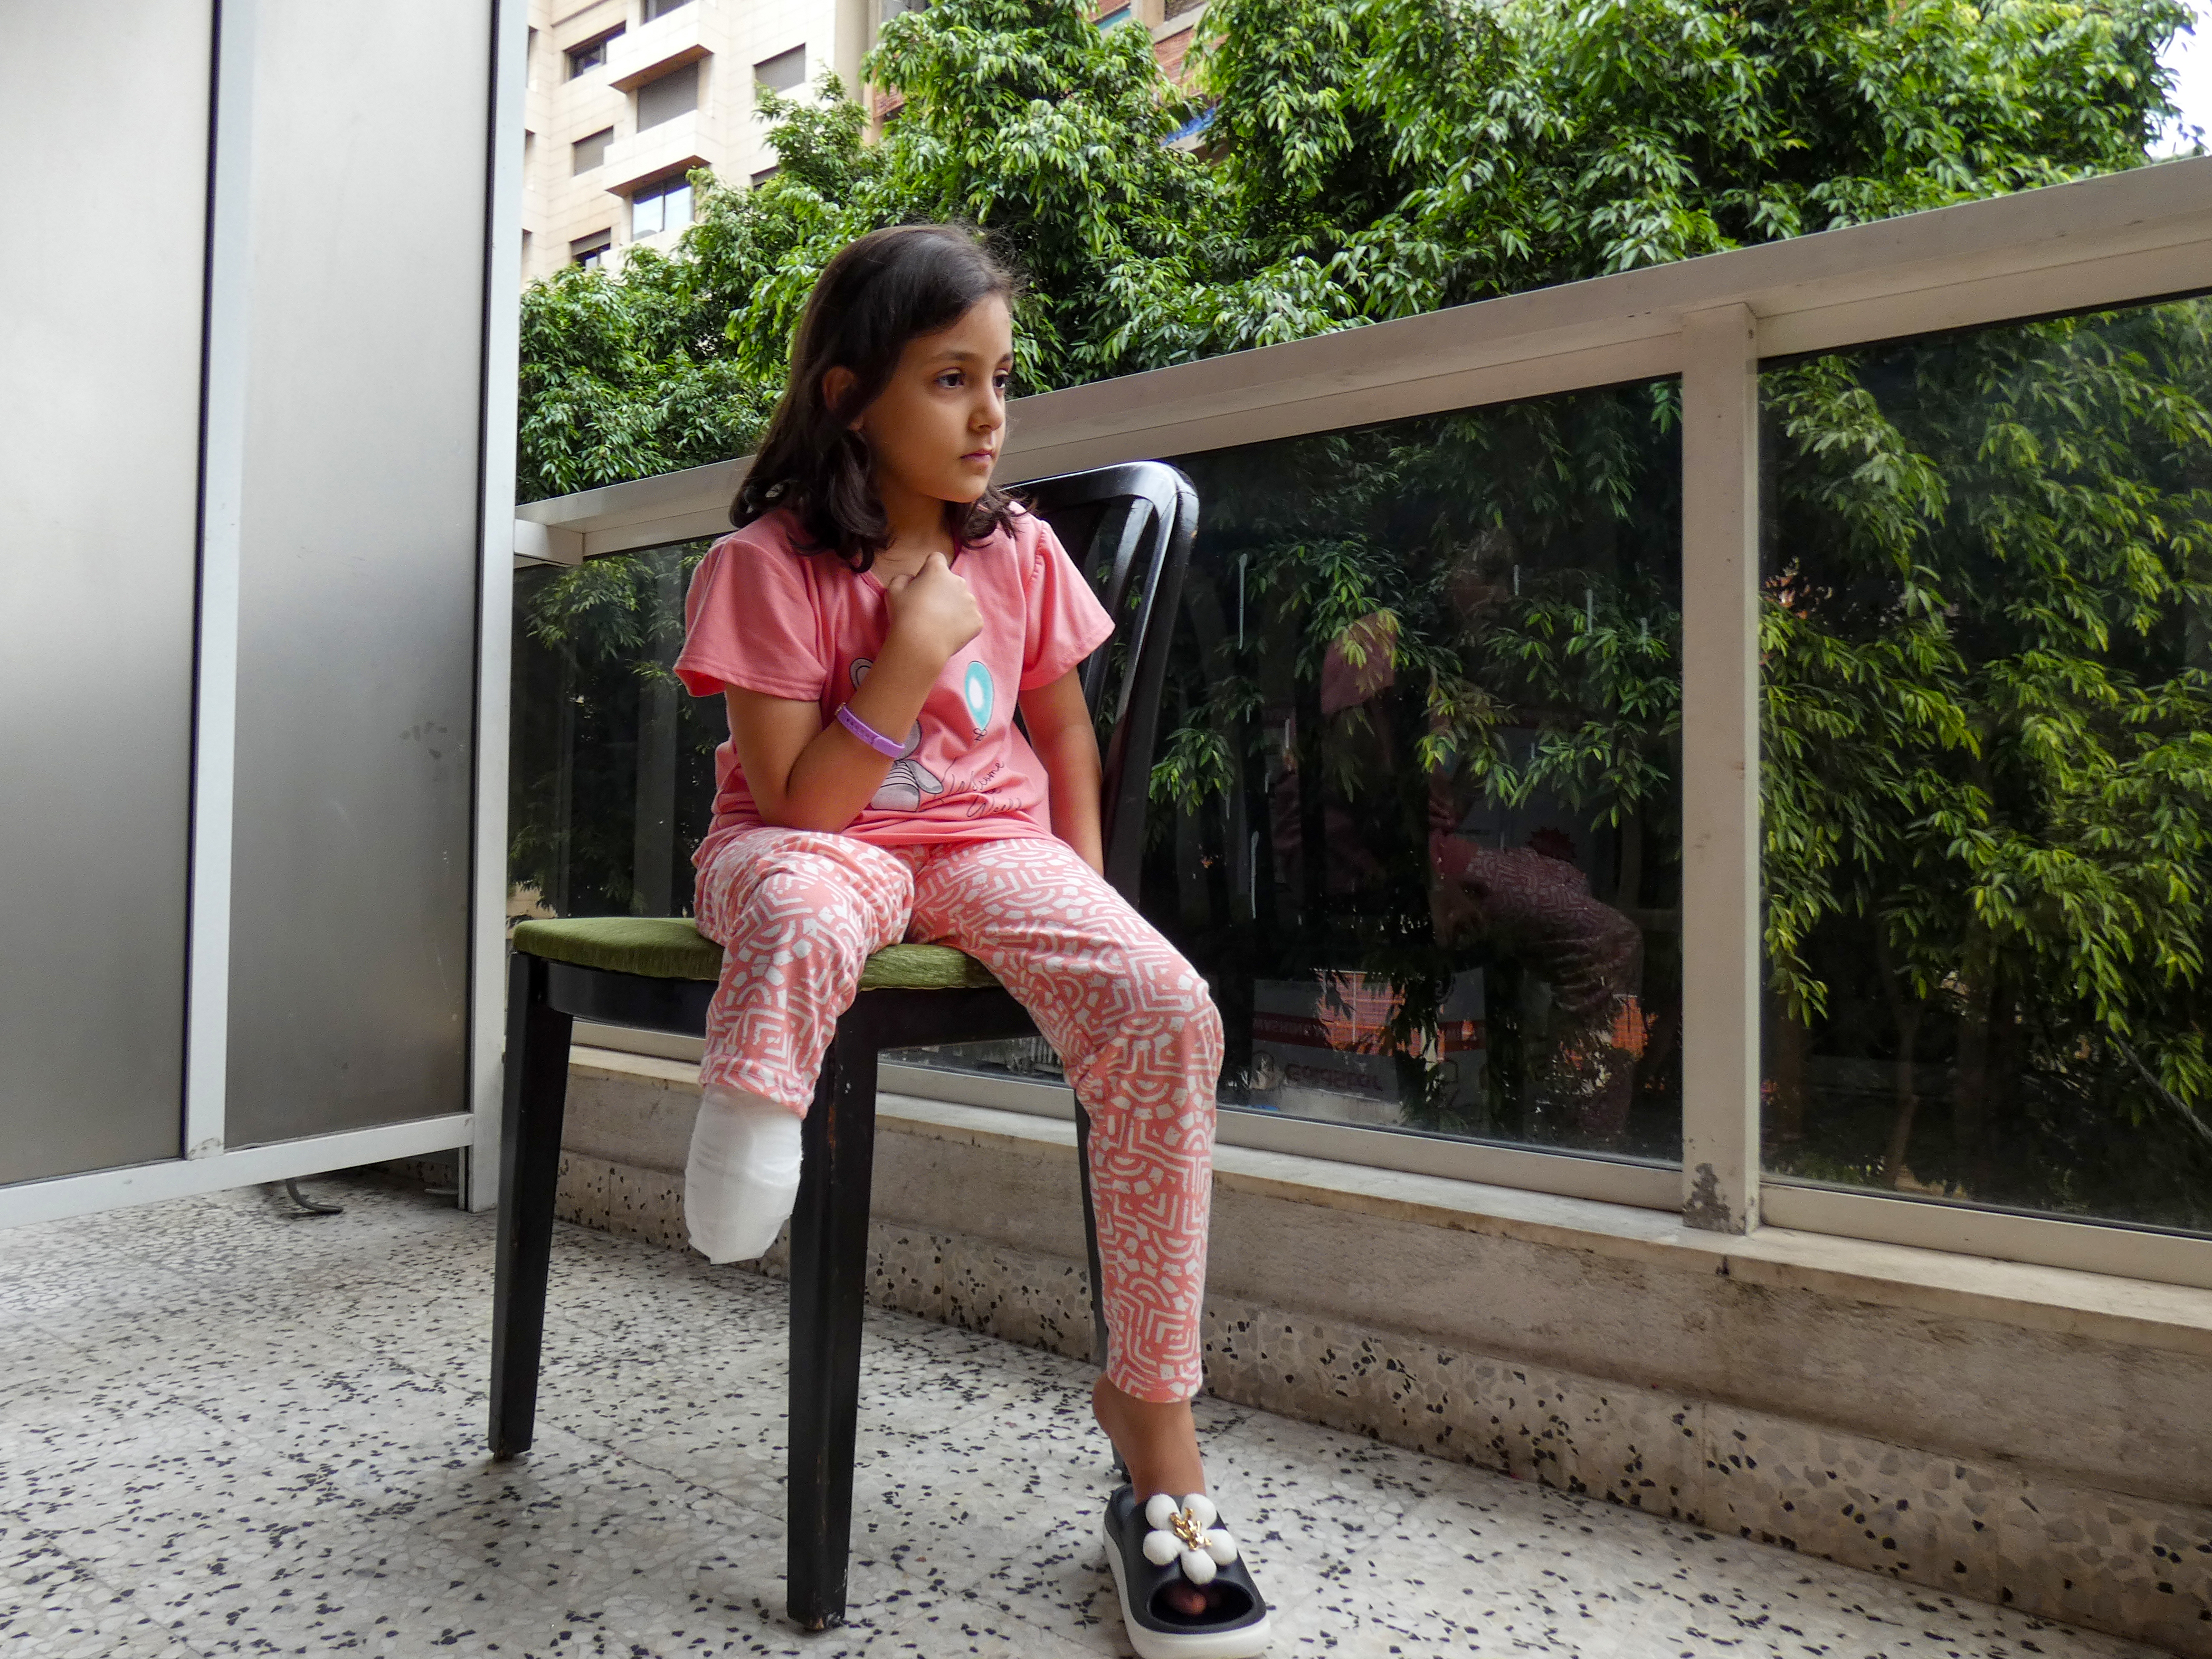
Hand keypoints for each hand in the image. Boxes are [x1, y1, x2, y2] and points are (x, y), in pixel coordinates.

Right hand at [884, 550, 982, 665]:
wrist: (921, 644)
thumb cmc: (905, 615)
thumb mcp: (893, 590)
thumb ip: (904, 577)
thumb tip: (912, 580)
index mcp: (938, 570)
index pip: (936, 559)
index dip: (928, 570)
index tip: (922, 583)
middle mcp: (958, 581)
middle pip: (951, 582)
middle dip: (942, 590)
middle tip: (929, 609)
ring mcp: (970, 601)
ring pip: (962, 600)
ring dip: (953, 607)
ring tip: (938, 623)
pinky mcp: (977, 620)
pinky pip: (969, 619)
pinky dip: (961, 624)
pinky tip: (948, 632)